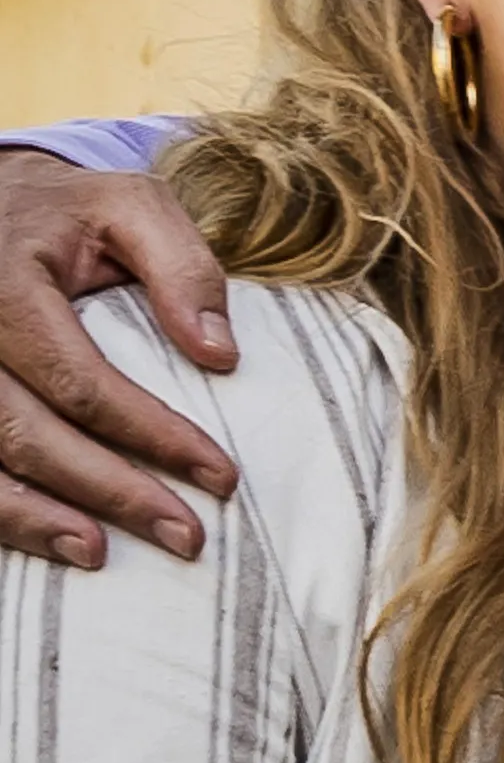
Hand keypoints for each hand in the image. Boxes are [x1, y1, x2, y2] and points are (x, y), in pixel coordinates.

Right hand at [0, 151, 236, 565]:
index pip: (80, 381)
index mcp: (3, 288)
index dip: (151, 434)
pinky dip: (4, 512)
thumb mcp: (132, 207)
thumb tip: (221, 356)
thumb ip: (183, 267)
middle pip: (26, 434)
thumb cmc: (70, 212)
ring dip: (40, 519)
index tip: (221, 476)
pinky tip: (52, 539)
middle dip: (109, 491)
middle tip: (186, 535)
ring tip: (105, 555)